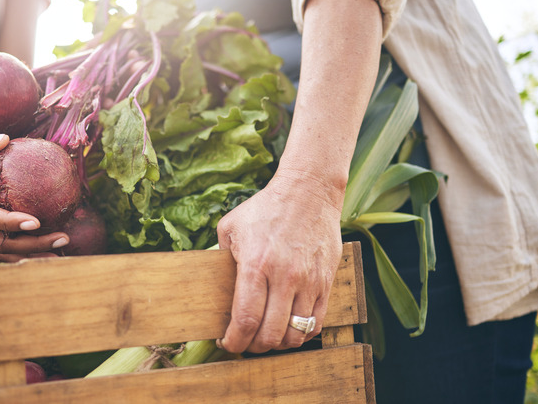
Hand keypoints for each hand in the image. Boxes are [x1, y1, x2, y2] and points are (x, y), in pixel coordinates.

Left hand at [215, 173, 342, 352]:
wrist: (309, 191)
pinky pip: (316, 324)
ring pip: (295, 335)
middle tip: (244, 342)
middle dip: (252, 347)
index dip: (233, 341)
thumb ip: (219, 258)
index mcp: (256, 264)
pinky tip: (287, 328)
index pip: (246, 320)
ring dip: (277, 344)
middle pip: (270, 335)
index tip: (225, 343)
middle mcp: (285, 277)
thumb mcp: (230, 226)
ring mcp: (309, 282)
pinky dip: (300, 335)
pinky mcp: (326, 283)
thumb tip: (210, 285)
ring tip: (265, 336)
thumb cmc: (266, 208)